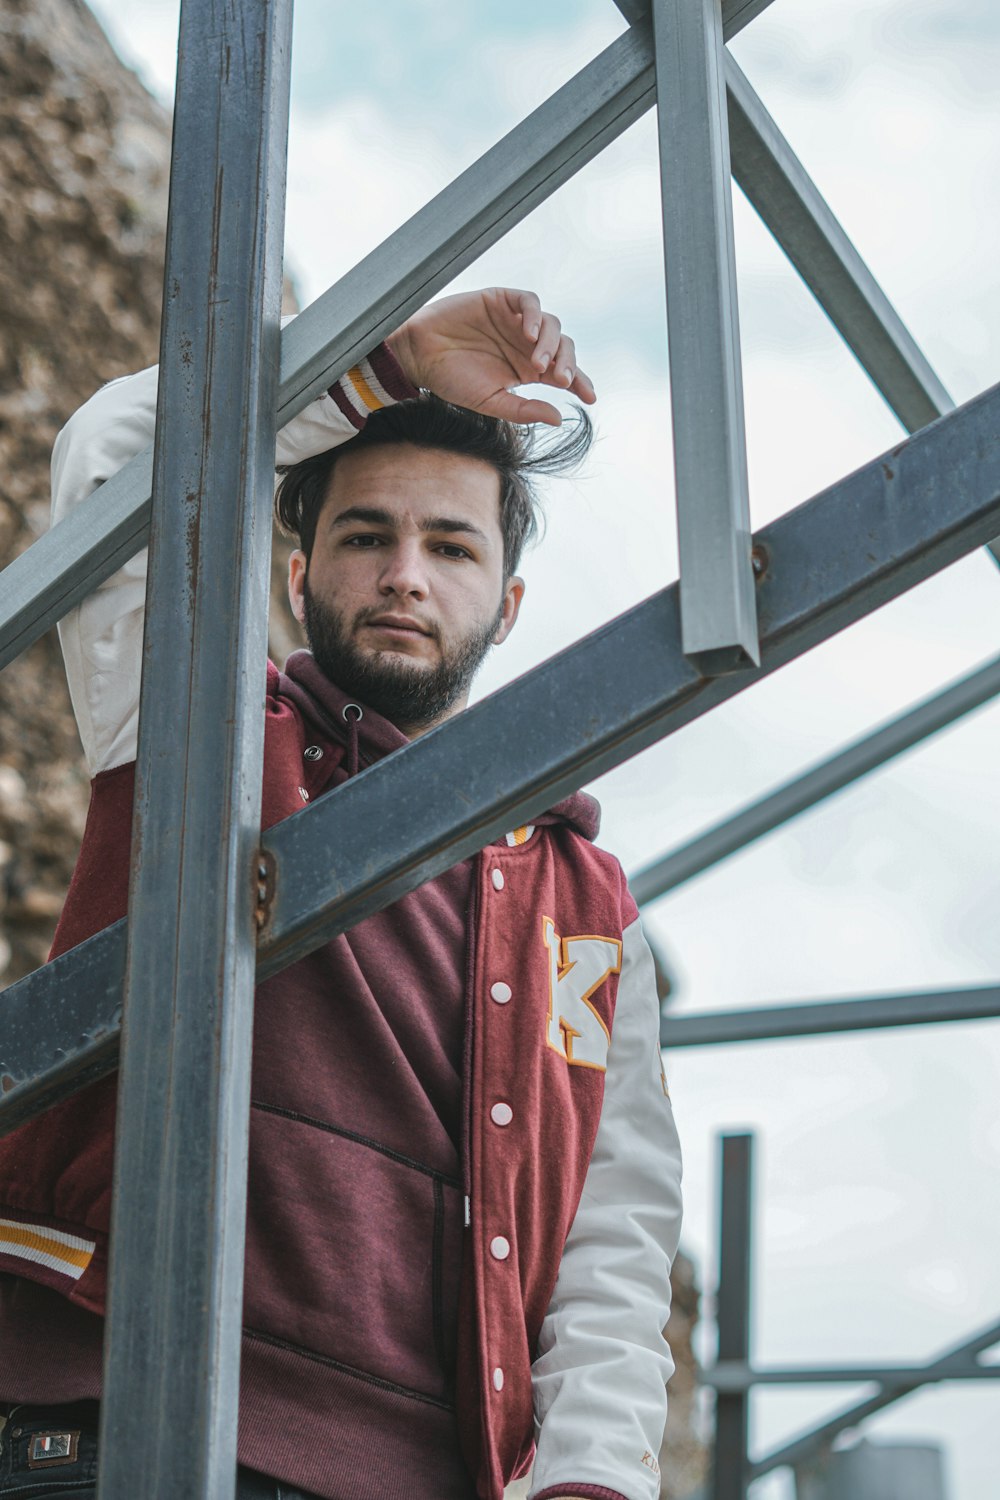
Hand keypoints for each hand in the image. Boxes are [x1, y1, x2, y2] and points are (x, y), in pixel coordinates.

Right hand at [386, 287, 596, 426]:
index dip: (580, 382)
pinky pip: (528, 302)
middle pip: (563, 347)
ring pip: (550, 324)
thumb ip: (524, 410)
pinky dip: (534, 315)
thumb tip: (559, 419)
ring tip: (539, 363)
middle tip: (560, 380)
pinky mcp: (501, 300)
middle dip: (567, 363)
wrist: (420, 355)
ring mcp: (515, 321)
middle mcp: (526, 344)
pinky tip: (528, 334)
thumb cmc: (452, 381)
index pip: (563, 373)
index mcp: (528, 369)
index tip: (591, 398)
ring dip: (550, 343)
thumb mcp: (491, 402)